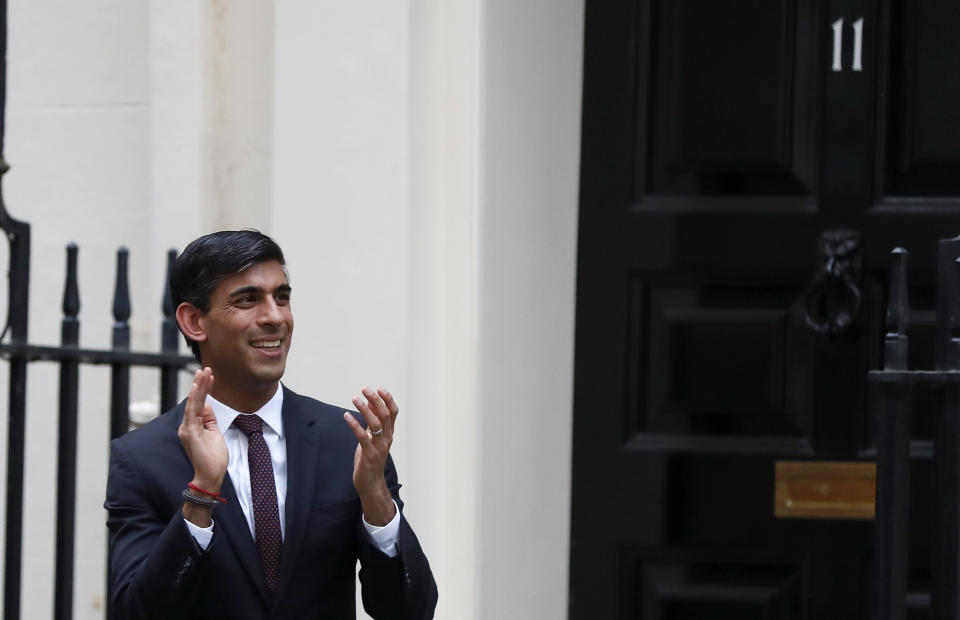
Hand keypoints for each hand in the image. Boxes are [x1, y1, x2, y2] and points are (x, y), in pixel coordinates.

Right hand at [178, 368, 227, 525]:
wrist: (210, 476)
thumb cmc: (213, 458)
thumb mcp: (214, 433)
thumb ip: (209, 419)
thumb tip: (206, 405)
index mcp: (193, 425)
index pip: (199, 403)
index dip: (205, 389)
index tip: (210, 375)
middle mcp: (187, 425)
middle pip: (194, 400)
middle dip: (201, 383)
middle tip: (206, 368)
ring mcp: (187, 429)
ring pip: (192, 403)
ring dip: (199, 387)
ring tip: (203, 372)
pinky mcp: (190, 433)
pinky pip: (191, 412)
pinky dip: (195, 399)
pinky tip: (198, 387)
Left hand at [343, 386, 398, 525]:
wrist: (371, 483)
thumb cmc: (370, 459)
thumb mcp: (373, 438)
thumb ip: (373, 422)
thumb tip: (371, 402)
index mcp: (389, 433)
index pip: (393, 412)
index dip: (388, 399)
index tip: (379, 388)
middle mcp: (387, 438)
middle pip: (385, 414)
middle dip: (375, 399)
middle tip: (365, 388)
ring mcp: (379, 447)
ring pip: (375, 423)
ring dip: (365, 409)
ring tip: (355, 398)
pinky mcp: (369, 454)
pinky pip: (362, 437)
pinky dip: (354, 424)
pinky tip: (346, 415)